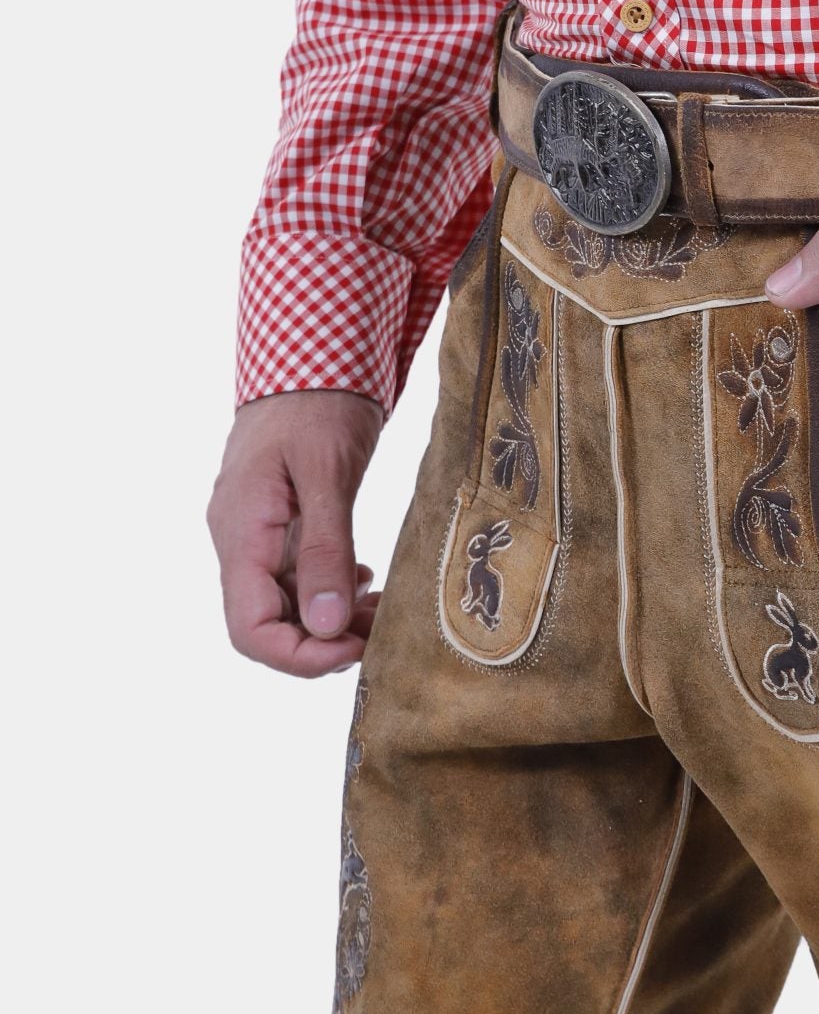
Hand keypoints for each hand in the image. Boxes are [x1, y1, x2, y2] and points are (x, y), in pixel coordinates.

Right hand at [208, 390, 385, 675]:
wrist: (310, 356)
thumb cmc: (317, 403)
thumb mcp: (328, 473)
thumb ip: (326, 548)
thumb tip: (326, 626)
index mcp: (242, 533)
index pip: (250, 630)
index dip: (299, 657)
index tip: (354, 650)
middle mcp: (241, 542)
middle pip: (267, 626)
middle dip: (323, 642)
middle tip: (381, 631)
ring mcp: (258, 535)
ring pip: (287, 605)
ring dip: (333, 619)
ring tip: (383, 608)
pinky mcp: (279, 526)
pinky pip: (297, 578)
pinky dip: (331, 591)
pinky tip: (364, 581)